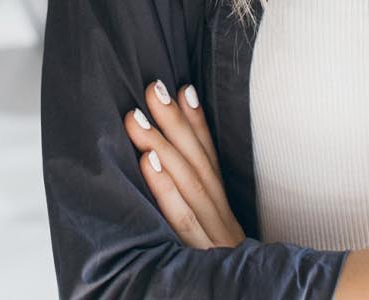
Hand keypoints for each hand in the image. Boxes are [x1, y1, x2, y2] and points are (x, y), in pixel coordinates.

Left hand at [122, 80, 244, 248]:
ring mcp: (212, 242)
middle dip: (174, 124)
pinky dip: (164, 187)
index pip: (212, 163)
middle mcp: (223, 225)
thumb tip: (175, 171)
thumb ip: (206, 214)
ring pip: (189, 185)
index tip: (183, 88)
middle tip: (151, 88)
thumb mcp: (220, 247)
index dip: (198, 125)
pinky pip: (180, 220)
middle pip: (199, 166)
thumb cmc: (230, 286)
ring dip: (162, 145)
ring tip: (138, 116)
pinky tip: (147, 162)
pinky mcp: (198, 260)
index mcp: (227, 218)